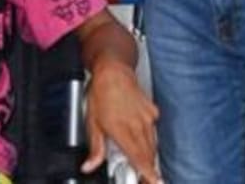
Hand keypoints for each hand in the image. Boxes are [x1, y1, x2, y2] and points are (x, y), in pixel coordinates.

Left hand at [82, 57, 160, 183]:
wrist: (113, 71)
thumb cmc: (100, 93)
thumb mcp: (92, 122)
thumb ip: (95, 148)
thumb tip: (90, 166)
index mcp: (122, 130)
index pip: (138, 158)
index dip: (148, 173)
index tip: (154, 181)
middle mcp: (137, 125)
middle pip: (148, 154)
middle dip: (148, 167)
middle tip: (146, 176)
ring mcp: (147, 118)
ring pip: (153, 143)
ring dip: (149, 153)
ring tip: (144, 160)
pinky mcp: (152, 111)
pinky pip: (154, 130)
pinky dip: (149, 136)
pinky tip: (140, 133)